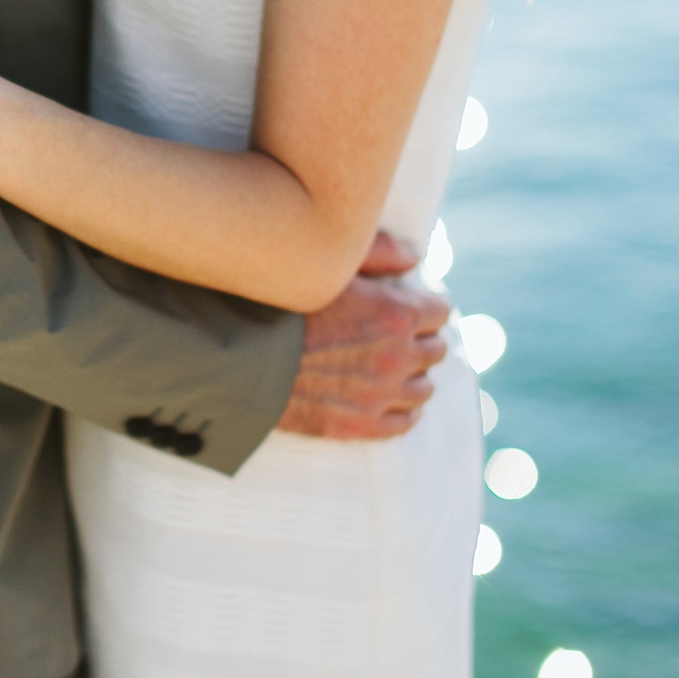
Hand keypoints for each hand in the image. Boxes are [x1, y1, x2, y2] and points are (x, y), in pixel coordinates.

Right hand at [276, 231, 451, 440]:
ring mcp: (382, 396)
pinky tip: (385, 397)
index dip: (423, 304)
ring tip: (388, 366)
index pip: (440, 311)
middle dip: (420, 338)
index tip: (405, 304)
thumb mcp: (328, 266)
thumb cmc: (278, 305)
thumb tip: (415, 255)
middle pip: (436, 349)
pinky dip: (401, 409)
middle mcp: (398, 358)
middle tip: (394, 334)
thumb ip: (378, 252)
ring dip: (412, 374)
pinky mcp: (362, 425)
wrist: (238, 360)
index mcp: (396, 314)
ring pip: (425, 388)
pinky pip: (405, 423)